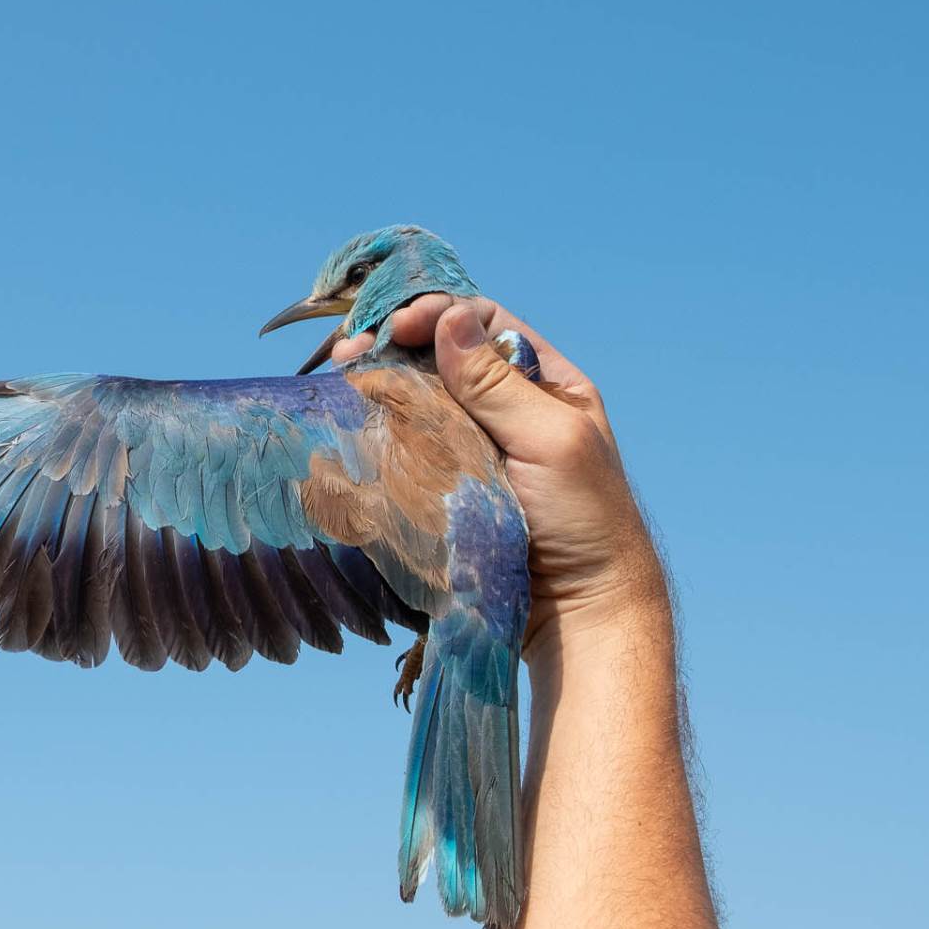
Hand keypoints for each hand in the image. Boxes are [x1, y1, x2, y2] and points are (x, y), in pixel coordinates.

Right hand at [332, 298, 665, 649]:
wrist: (575, 613)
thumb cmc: (584, 521)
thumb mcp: (552, 442)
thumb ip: (498, 383)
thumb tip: (450, 318)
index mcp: (545, 384)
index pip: (484, 324)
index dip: (438, 315)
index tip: (398, 327)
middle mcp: (506, 406)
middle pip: (442, 354)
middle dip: (396, 342)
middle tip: (351, 348)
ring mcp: (473, 444)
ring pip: (419, 393)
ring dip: (380, 378)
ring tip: (343, 372)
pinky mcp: (446, 481)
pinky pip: (408, 439)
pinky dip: (379, 420)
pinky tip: (353, 412)